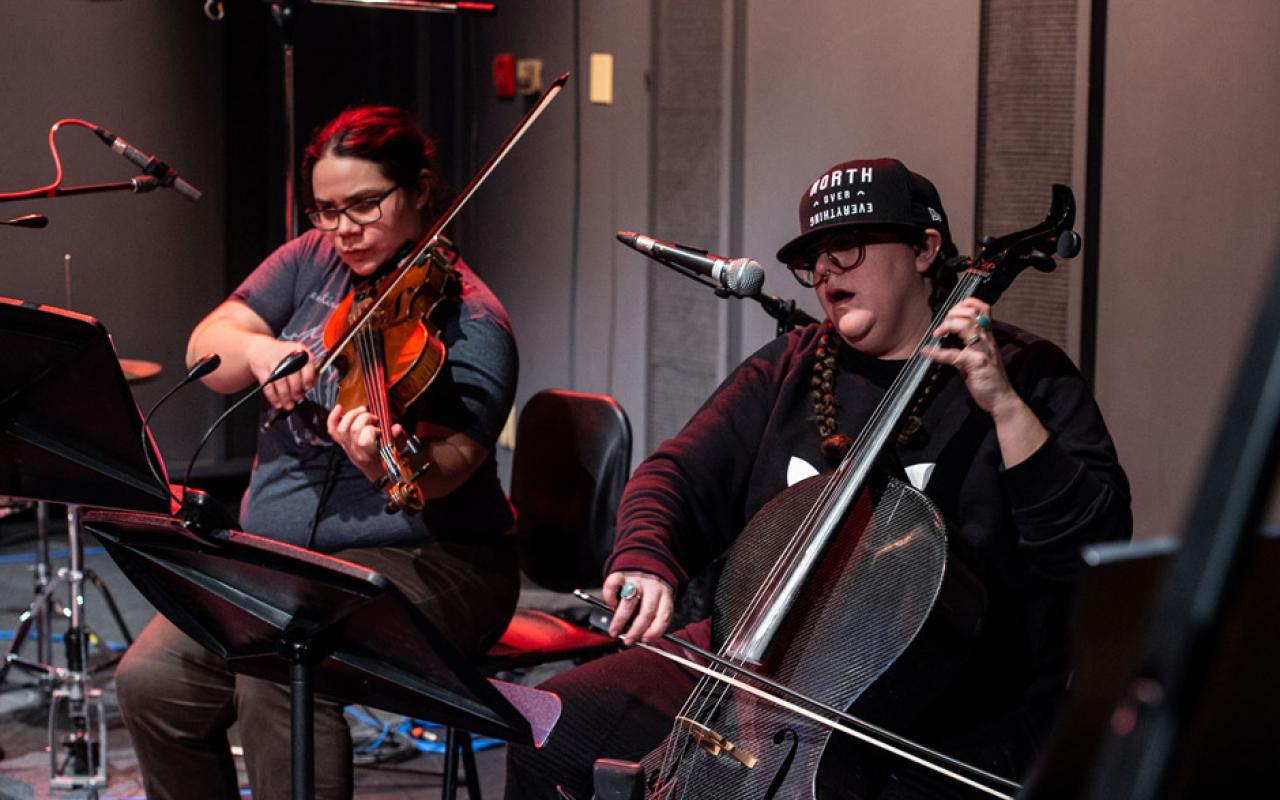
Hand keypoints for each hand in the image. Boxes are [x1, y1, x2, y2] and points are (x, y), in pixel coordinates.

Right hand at [246, 337, 315, 410]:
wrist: (261, 349)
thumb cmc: (285, 357)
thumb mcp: (299, 357)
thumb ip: (308, 371)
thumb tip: (310, 386)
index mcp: (300, 351)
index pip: (307, 366)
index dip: (308, 380)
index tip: (307, 389)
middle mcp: (286, 355)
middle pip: (293, 376)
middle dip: (296, 391)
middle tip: (297, 399)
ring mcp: (273, 361)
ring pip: (280, 383)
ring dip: (285, 397)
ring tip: (288, 405)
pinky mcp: (261, 369)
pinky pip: (268, 386)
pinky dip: (273, 397)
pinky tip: (277, 403)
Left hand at [327, 404, 405, 482]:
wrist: (382, 475)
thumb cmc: (392, 461)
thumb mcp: (400, 450)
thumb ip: (398, 438)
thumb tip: (396, 427)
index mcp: (371, 455)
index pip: (364, 440)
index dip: (372, 430)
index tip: (380, 428)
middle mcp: (357, 453)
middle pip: (354, 430)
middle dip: (364, 418)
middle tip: (374, 418)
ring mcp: (348, 449)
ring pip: (342, 429)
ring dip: (352, 415)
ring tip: (362, 411)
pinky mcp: (344, 445)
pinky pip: (333, 431)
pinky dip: (333, 418)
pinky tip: (339, 408)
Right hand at [602, 570, 674, 645]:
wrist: (645, 565)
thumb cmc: (651, 590)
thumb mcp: (659, 601)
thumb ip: (652, 618)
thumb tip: (640, 638)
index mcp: (665, 595)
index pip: (663, 615)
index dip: (655, 631)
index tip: (645, 640)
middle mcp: (652, 587)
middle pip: (646, 612)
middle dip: (636, 630)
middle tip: (628, 640)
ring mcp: (637, 580)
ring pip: (628, 602)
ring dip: (620, 620)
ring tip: (614, 630)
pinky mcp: (622, 574)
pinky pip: (612, 586)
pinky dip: (609, 598)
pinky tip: (611, 605)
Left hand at [922, 300, 1047, 465]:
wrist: (1002, 399)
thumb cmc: (989, 378)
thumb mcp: (980, 355)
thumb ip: (969, 343)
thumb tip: (950, 333)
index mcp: (987, 336)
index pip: (982, 307)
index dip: (966, 303)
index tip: (951, 313)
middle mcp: (986, 339)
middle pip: (973, 311)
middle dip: (954, 312)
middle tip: (942, 326)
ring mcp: (982, 350)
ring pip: (967, 325)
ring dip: (947, 325)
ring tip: (937, 334)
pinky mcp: (975, 364)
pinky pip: (953, 354)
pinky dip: (937, 353)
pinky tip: (927, 352)